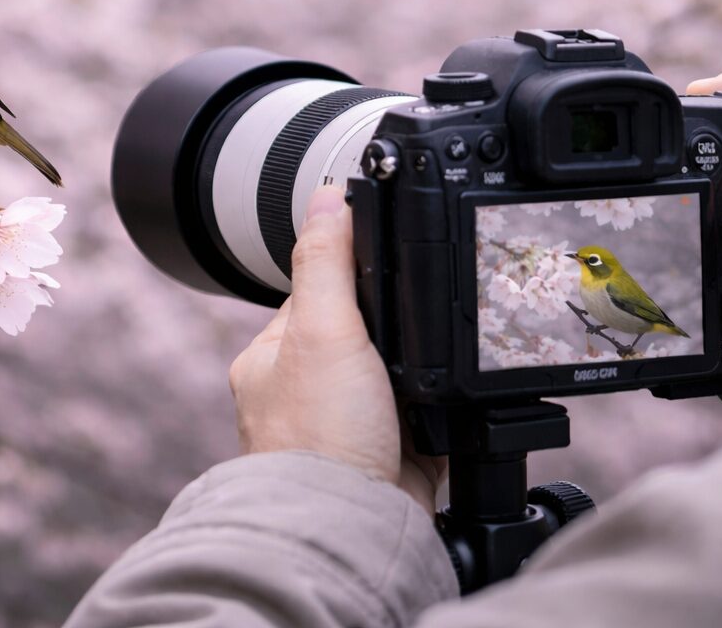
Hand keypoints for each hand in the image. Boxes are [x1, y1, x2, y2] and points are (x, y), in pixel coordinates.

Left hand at [229, 186, 442, 512]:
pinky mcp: (395, 455)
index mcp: (276, 355)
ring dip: (423, 371)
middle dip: (398, 328)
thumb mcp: (322, 332)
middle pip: (368, 330)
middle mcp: (308, 389)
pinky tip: (446, 407)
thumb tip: (326, 193)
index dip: (358, 273)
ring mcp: (352, 424)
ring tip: (429, 374)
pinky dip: (443, 410)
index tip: (391, 260)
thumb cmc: (318, 439)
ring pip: (401, 372)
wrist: (353, 528)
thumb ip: (328, 263)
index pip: (319, 290)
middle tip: (416, 330)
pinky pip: (429, 415)